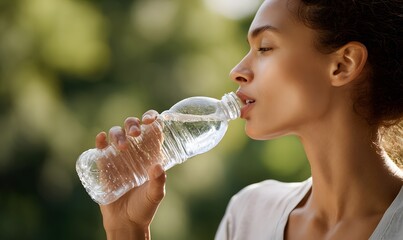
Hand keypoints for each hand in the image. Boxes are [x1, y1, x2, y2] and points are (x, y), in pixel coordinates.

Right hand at [96, 110, 166, 239]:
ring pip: (117, 134)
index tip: (151, 119)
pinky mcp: (105, 165)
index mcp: (151, 154)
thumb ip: (158, 182)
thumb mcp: (155, 195)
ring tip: (122, 147)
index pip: (152, 130)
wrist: (125, 222)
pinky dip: (100, 140)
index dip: (152, 119)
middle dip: (133, 123)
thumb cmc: (144, 208)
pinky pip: (101, 148)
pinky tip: (101, 138)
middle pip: (133, 127)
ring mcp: (119, 157)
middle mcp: (135, 152)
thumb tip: (157, 166)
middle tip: (135, 132)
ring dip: (119, 134)